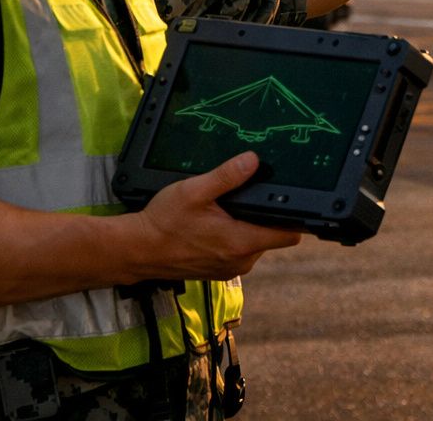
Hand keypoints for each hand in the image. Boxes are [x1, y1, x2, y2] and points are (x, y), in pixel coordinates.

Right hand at [130, 151, 302, 280]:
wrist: (137, 250)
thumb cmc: (163, 223)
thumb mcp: (195, 191)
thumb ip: (226, 176)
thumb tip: (252, 161)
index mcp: (241, 243)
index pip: (289, 235)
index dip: (295, 217)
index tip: (290, 201)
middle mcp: (240, 261)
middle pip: (274, 237)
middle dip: (266, 217)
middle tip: (247, 197)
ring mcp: (230, 269)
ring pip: (256, 244)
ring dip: (248, 227)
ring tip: (227, 210)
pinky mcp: (219, 271)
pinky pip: (239, 251)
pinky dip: (234, 237)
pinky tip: (217, 223)